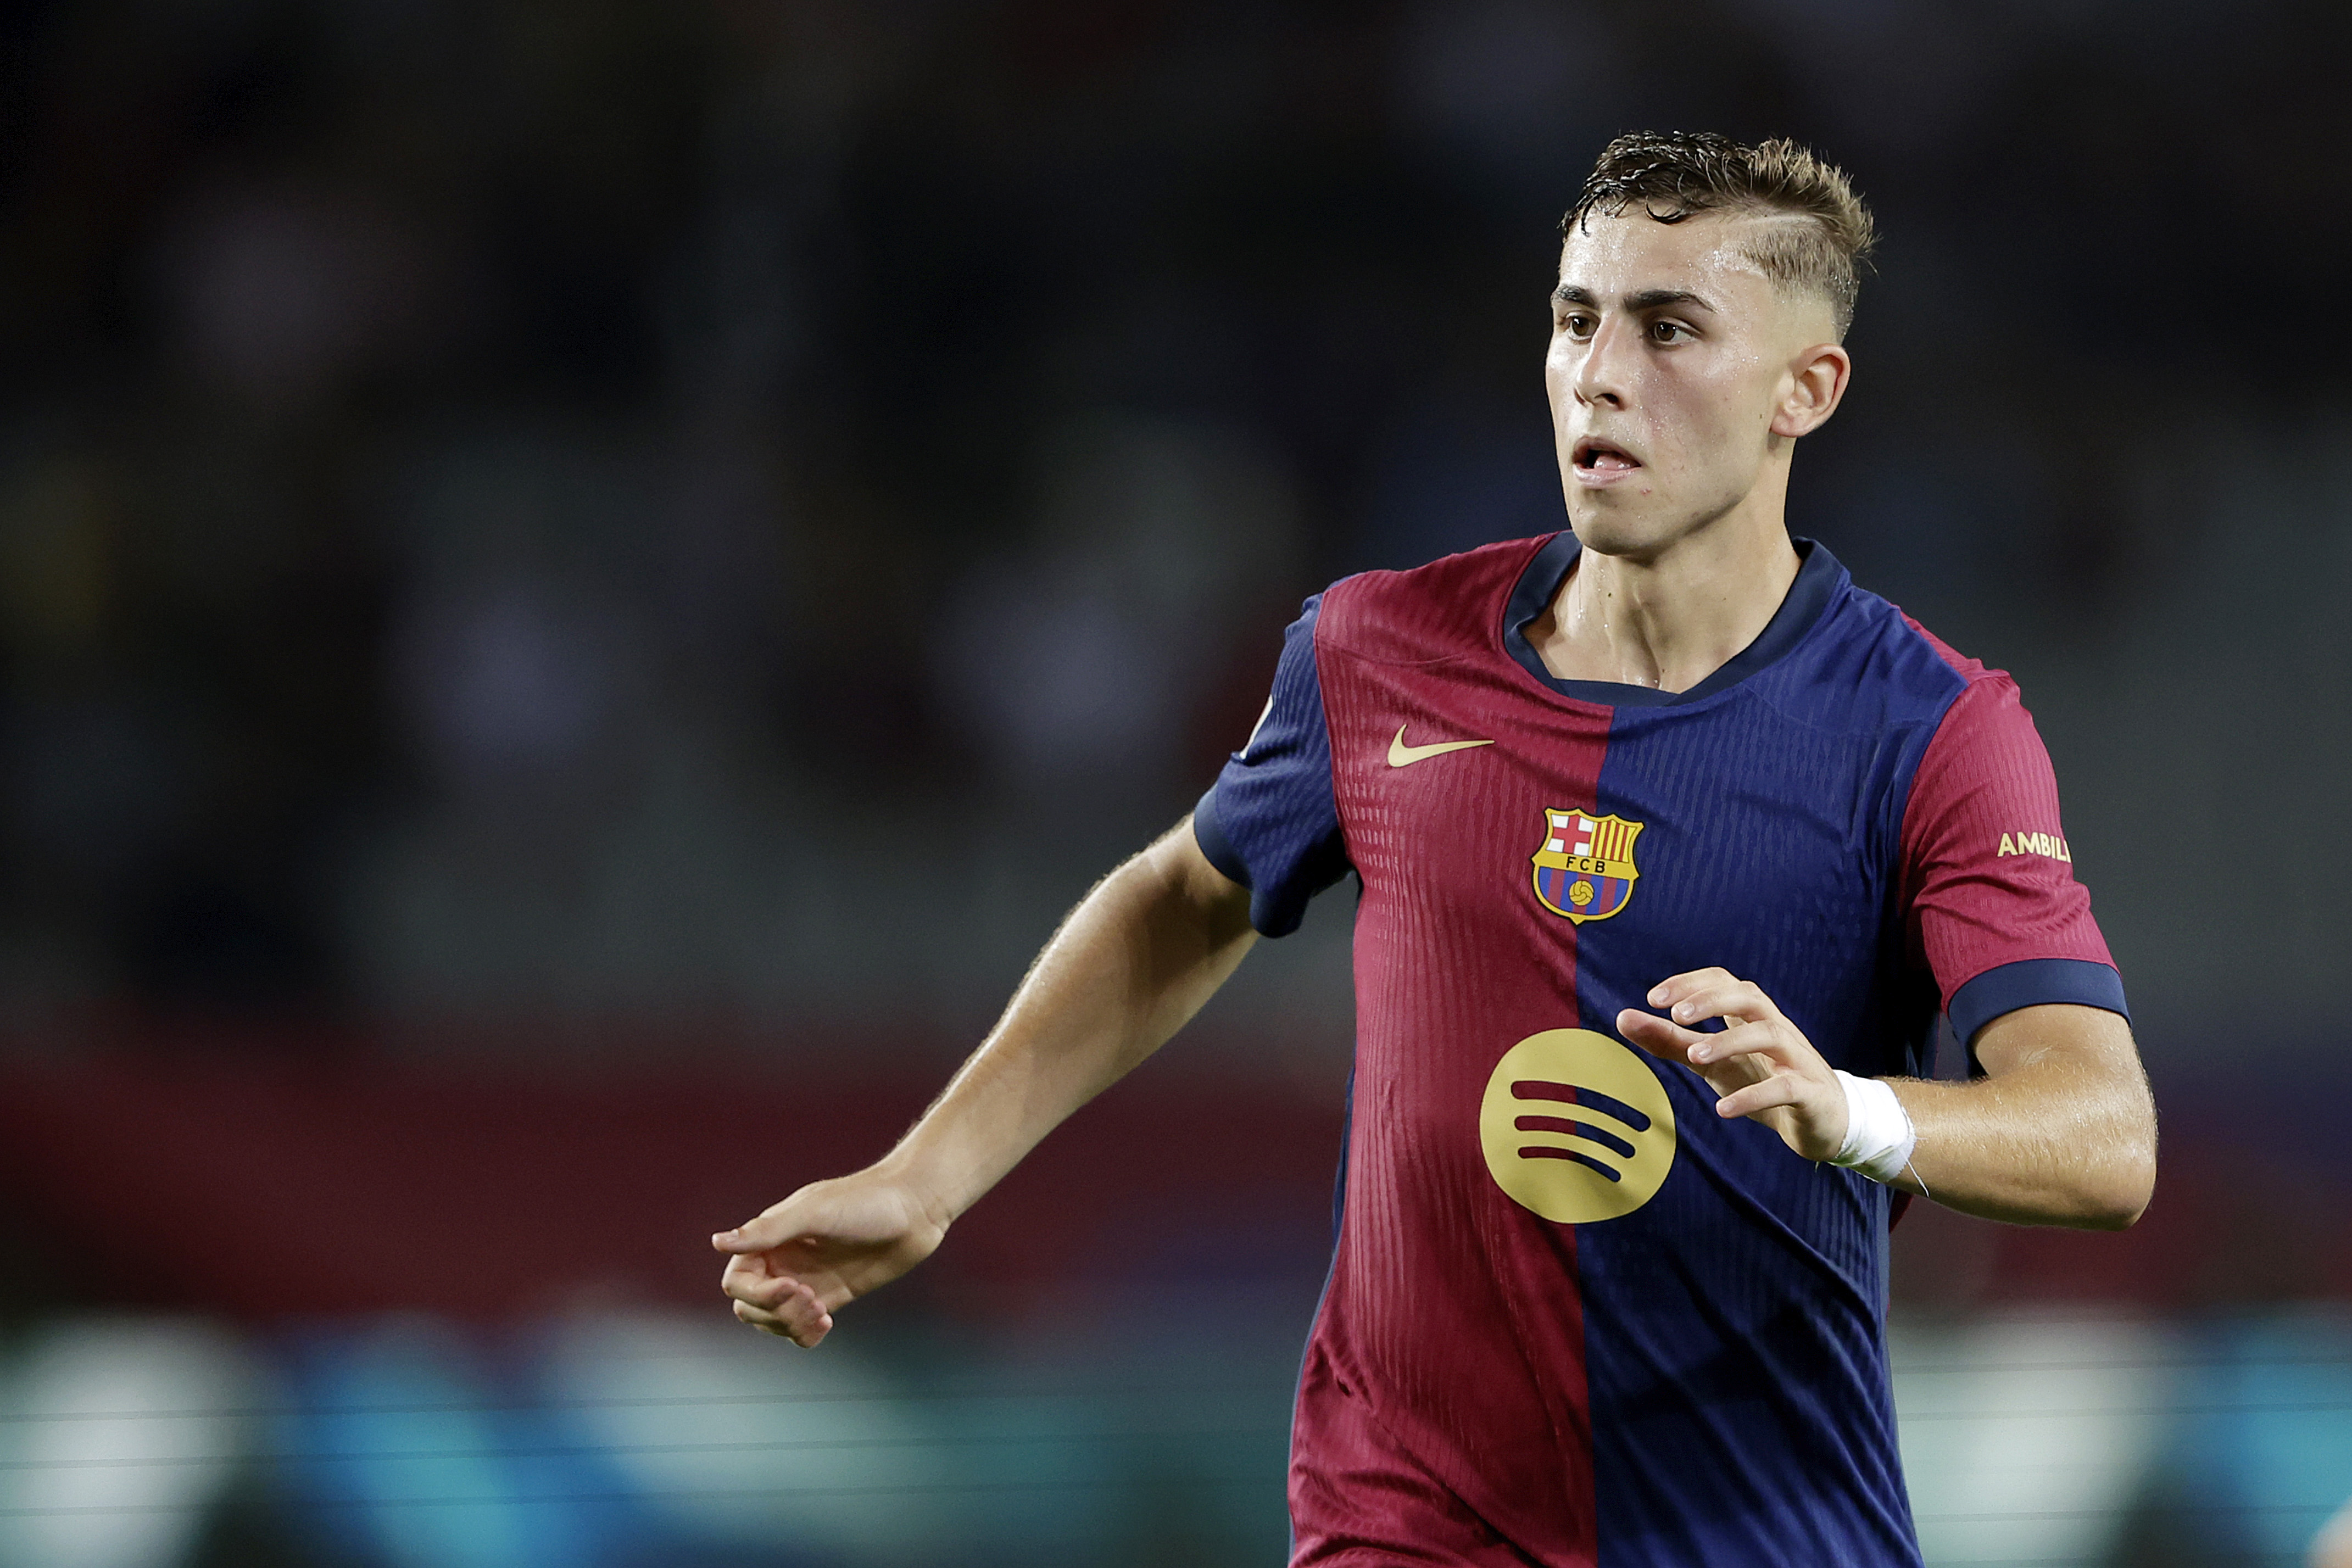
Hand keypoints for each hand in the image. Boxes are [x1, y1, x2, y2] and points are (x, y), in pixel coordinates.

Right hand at [711, 1171, 947, 1346]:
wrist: (915, 1210)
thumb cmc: (865, 1202)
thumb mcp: (815, 1212)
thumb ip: (767, 1231)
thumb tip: (716, 1242)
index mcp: (771, 1238)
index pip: (737, 1282)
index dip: (757, 1293)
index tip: (793, 1286)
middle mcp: (783, 1261)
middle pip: (750, 1307)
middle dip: (775, 1313)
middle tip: (813, 1300)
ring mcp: (806, 1281)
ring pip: (774, 1322)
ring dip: (791, 1326)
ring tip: (823, 1313)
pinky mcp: (830, 1296)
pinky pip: (801, 1328)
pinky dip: (805, 1334)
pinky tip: (826, 1323)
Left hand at [1616, 968, 1848, 1160]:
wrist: (1820, 1123)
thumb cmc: (1759, 1079)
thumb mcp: (1710, 1061)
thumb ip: (1670, 1041)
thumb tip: (1623, 1018)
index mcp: (1751, 1016)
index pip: (1724, 982)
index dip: (1691, 983)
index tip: (1654, 998)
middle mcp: (1776, 1029)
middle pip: (1750, 996)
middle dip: (1712, 1000)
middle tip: (1676, 1015)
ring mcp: (1797, 1059)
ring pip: (1770, 1034)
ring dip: (1730, 1041)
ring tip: (1696, 1056)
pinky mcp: (1810, 1093)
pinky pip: (1786, 1088)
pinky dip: (1754, 1096)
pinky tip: (1723, 1109)